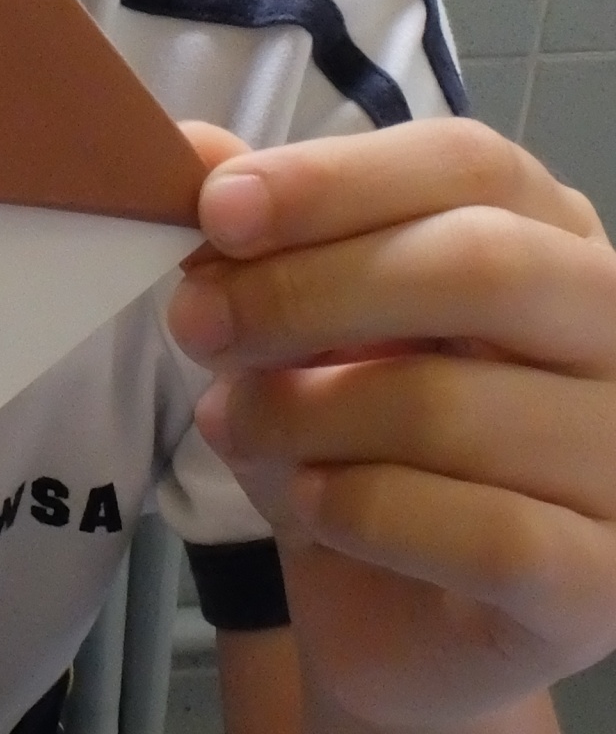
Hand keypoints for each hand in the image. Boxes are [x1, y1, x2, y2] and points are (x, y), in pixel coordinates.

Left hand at [168, 118, 615, 725]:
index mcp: (550, 234)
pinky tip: (310, 504)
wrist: (391, 618)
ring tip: (230, 422)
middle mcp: (615, 331)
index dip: (336, 178)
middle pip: (481, 263)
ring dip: (305, 413)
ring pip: (457, 404)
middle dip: (309, 288)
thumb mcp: (295, 319)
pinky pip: (487, 532)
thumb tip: (196, 151)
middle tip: (197, 322)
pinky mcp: (607, 582)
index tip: (219, 211)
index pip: (469, 164)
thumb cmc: (355, 439)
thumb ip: (259, 232)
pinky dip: (365, 511)